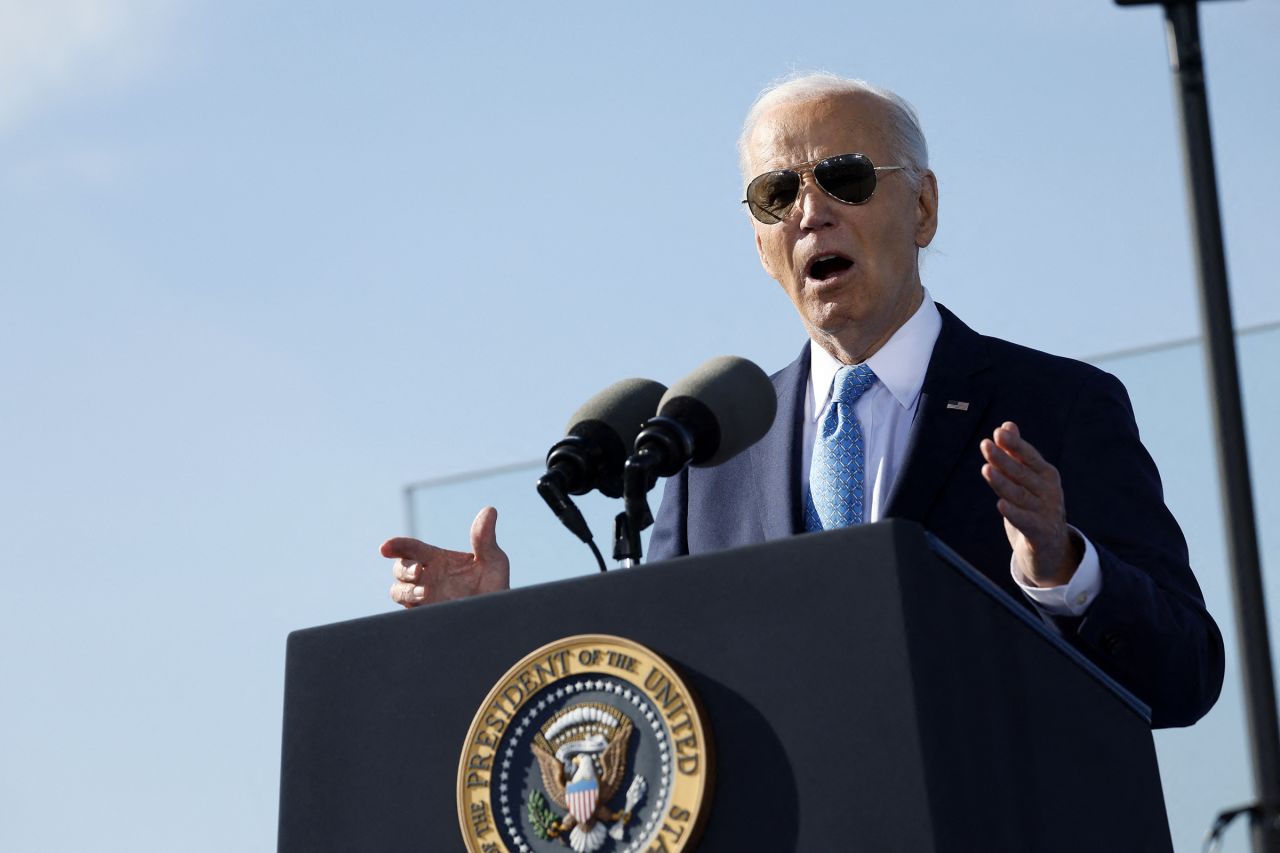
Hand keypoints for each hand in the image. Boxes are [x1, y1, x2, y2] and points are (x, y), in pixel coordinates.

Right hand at [382, 506, 509, 607]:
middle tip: (418, 572)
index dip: (396, 545)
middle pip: (399, 569)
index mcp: (436, 560)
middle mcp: (426, 578)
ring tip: (424, 593)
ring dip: (405, 590)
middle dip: (403, 569)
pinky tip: (424, 605)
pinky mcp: (425, 617)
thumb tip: (490, 510)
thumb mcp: (493, 562)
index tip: (385, 547)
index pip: (410, 548)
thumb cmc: (494, 588)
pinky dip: (410, 607)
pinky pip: (406, 612)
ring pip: (398, 591)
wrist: (497, 619)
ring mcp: (423, 599)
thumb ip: (485, 539)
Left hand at [980, 422, 1080, 586]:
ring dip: (1002, 483)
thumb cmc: (1034, 508)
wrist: (1051, 549)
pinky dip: (1014, 514)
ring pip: (1020, 496)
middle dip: (1003, 459)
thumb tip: (1007, 425)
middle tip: (985, 445)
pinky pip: (1025, 522)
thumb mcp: (1027, 480)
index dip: (1015, 445)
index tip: (998, 432)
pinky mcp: (1041, 534)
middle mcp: (1049, 492)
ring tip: (986, 469)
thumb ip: (1016, 454)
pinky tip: (1001, 505)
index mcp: (1047, 476)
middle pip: (1022, 474)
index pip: (1030, 457)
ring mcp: (1047, 513)